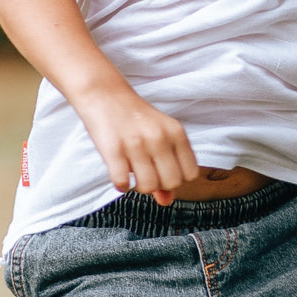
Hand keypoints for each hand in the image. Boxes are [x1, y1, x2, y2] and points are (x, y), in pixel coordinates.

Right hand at [75, 85, 199, 204]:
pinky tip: (118, 173)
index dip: (177, 178)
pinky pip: (122, 183)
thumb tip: (167, 201)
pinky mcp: (113, 149)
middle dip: (159, 185)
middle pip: (171, 183)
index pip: (190, 174)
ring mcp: (136, 143)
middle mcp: (159, 138)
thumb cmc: (135, 119)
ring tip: (132, 173)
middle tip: (146, 173)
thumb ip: (168, 167)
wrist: (105, 94)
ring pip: (148, 187)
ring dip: (138, 186)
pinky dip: (121, 185)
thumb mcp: (160, 136)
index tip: (164, 171)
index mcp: (176, 132)